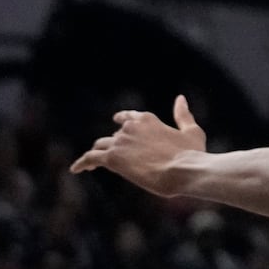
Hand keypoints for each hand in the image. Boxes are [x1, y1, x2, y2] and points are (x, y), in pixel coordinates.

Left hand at [70, 97, 206, 193]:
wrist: (183, 170)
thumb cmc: (191, 154)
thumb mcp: (191, 131)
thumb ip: (183, 115)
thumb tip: (180, 98)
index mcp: (148, 119)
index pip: (129, 117)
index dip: (122, 121)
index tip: (117, 122)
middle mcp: (130, 127)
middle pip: (115, 135)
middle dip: (115, 144)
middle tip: (115, 157)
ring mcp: (120, 142)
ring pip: (100, 145)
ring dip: (98, 153)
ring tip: (93, 163)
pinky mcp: (112, 159)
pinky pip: (90, 158)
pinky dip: (82, 163)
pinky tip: (76, 169)